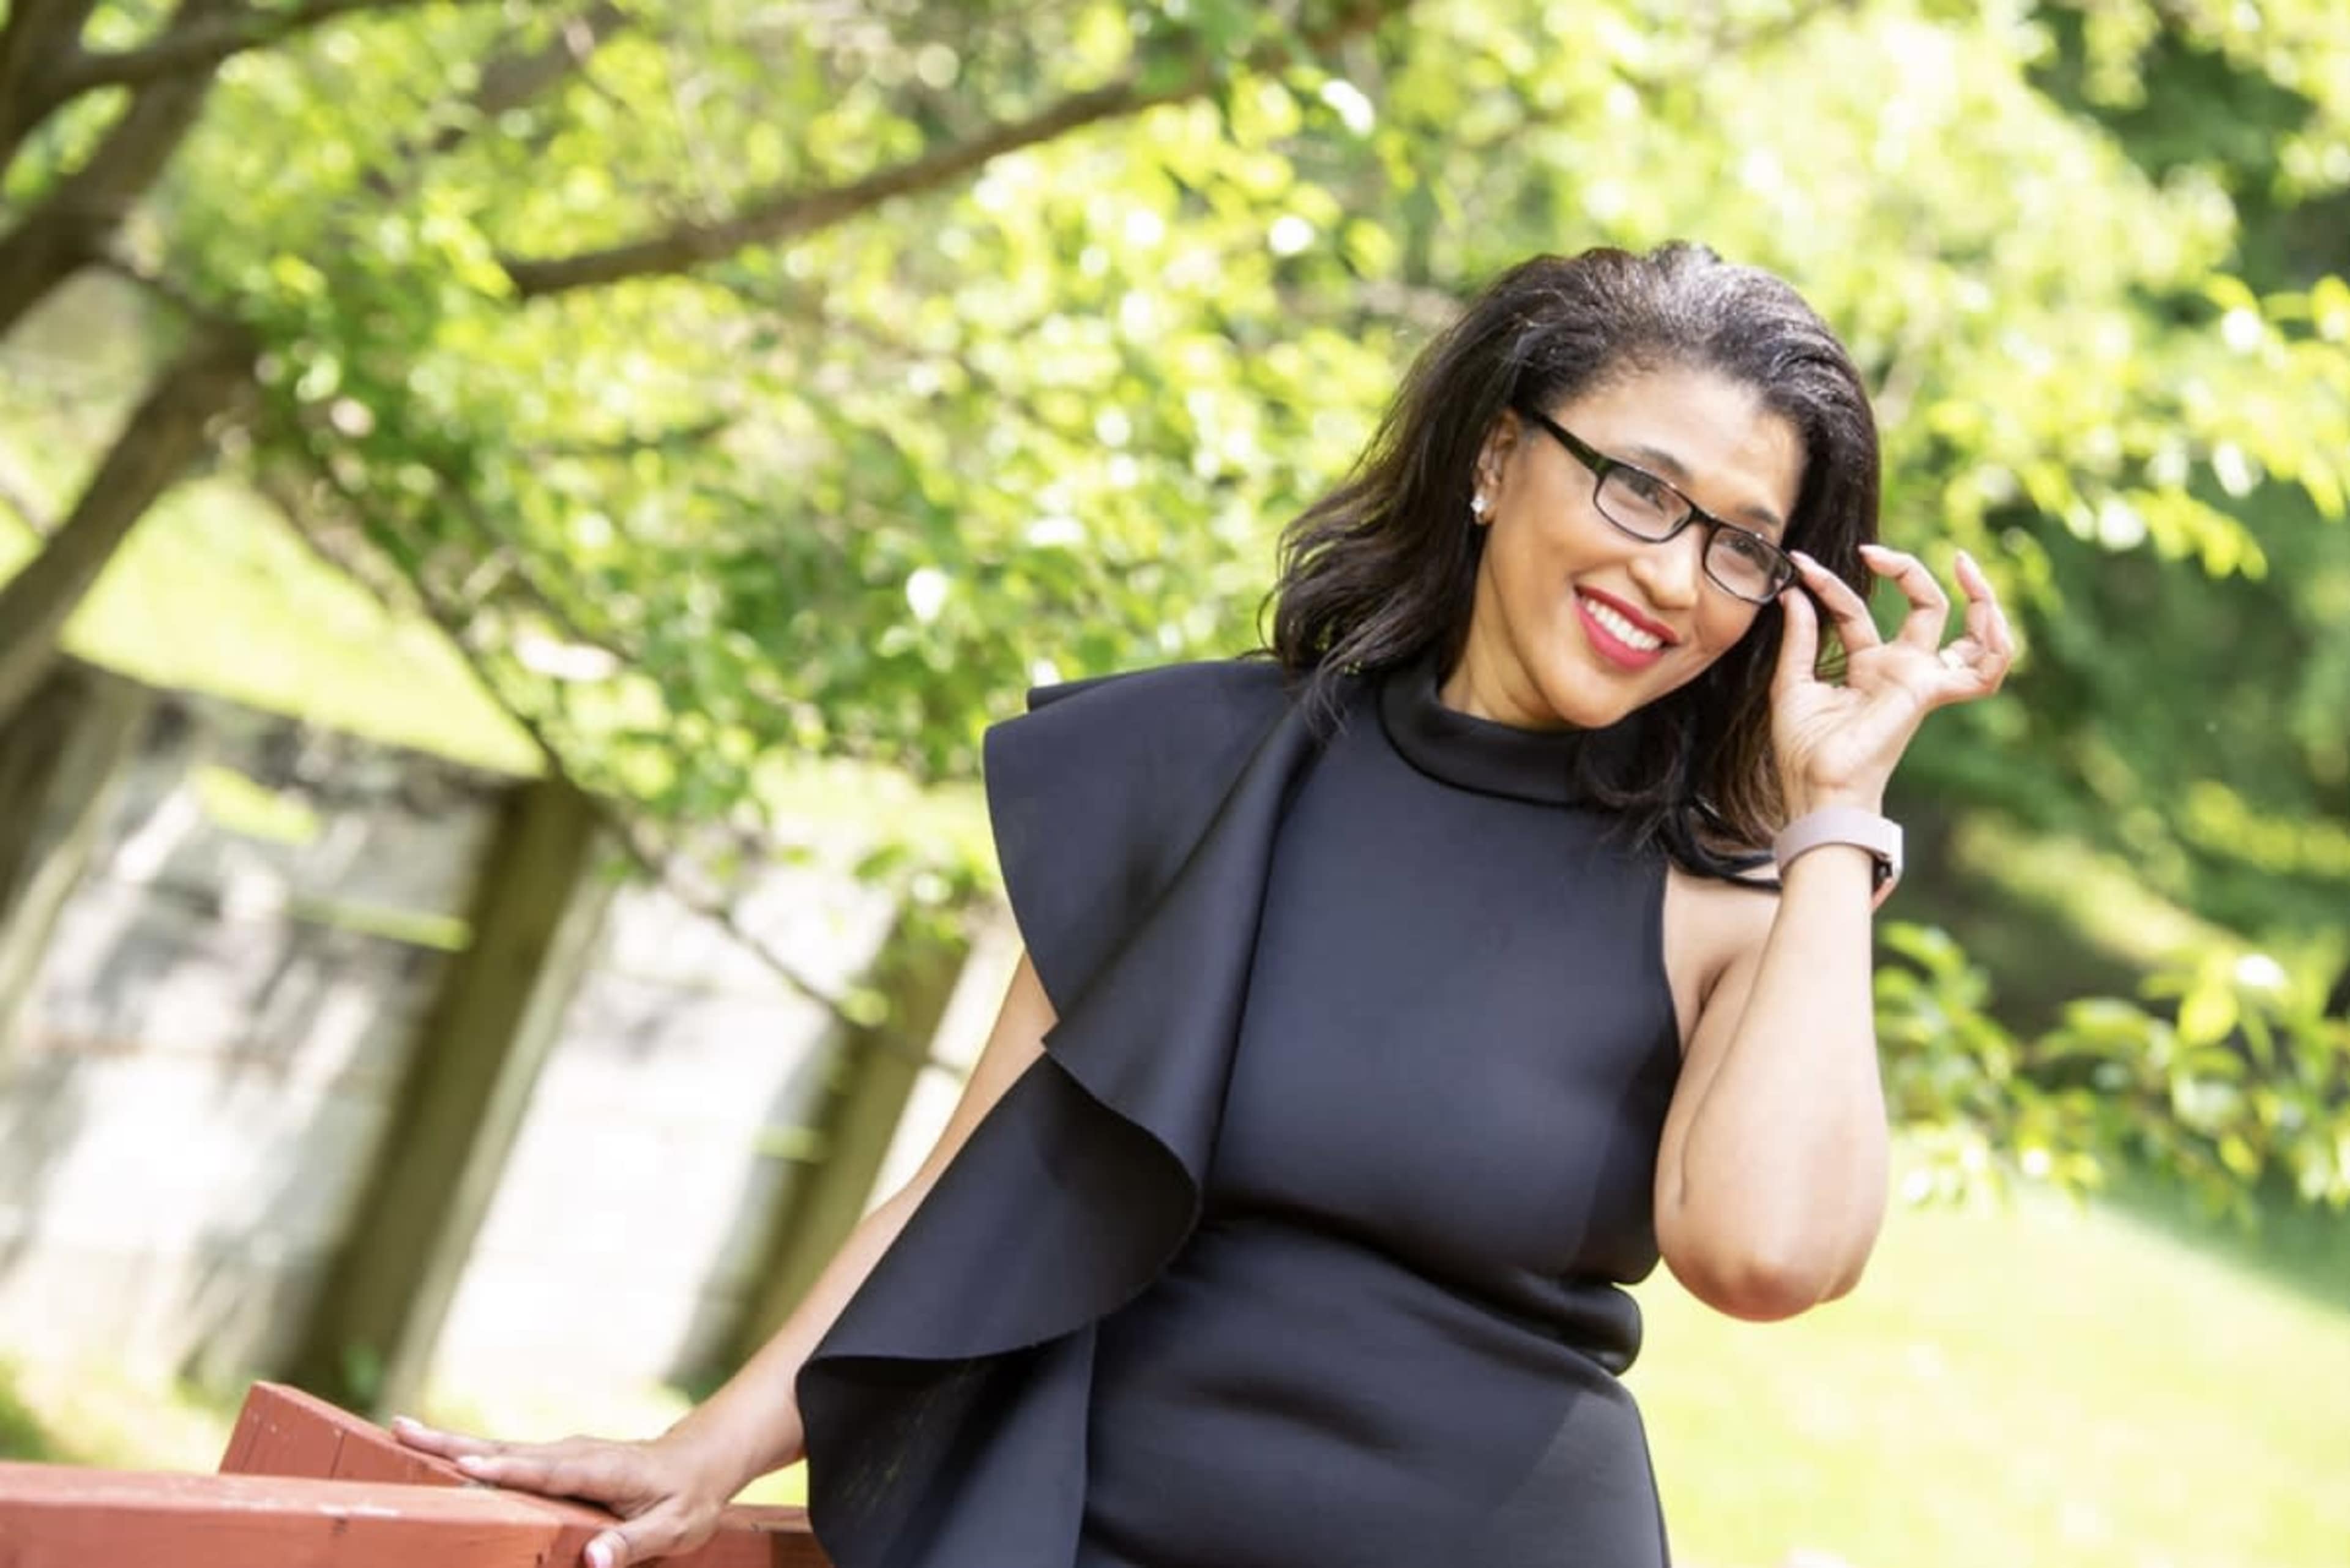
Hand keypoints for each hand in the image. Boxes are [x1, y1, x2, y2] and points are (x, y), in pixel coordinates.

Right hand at [391, 1415, 730, 1567]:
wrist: (701, 1459)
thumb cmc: (689, 1498)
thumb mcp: (676, 1528)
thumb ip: (634, 1544)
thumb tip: (593, 1562)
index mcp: (603, 1470)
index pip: (549, 1471)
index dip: (509, 1470)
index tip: (467, 1465)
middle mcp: (576, 1452)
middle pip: (509, 1449)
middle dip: (455, 1444)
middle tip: (403, 1431)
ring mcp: (563, 1450)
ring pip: (502, 1445)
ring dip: (451, 1440)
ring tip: (401, 1431)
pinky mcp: (555, 1456)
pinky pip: (508, 1452)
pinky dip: (470, 1448)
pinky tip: (437, 1449)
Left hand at [1771, 543, 2015, 812]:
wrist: (1815, 787)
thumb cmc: (1803, 750)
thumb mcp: (1792, 683)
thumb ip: (1800, 637)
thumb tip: (1795, 592)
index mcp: (1867, 666)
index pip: (1857, 611)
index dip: (1831, 584)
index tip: (1801, 563)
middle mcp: (1899, 669)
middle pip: (1926, 606)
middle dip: (1910, 569)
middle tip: (1874, 550)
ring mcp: (1919, 680)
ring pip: (1969, 631)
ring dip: (1978, 596)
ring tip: (1963, 563)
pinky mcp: (1929, 692)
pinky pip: (1986, 672)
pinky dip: (1999, 644)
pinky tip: (1988, 614)